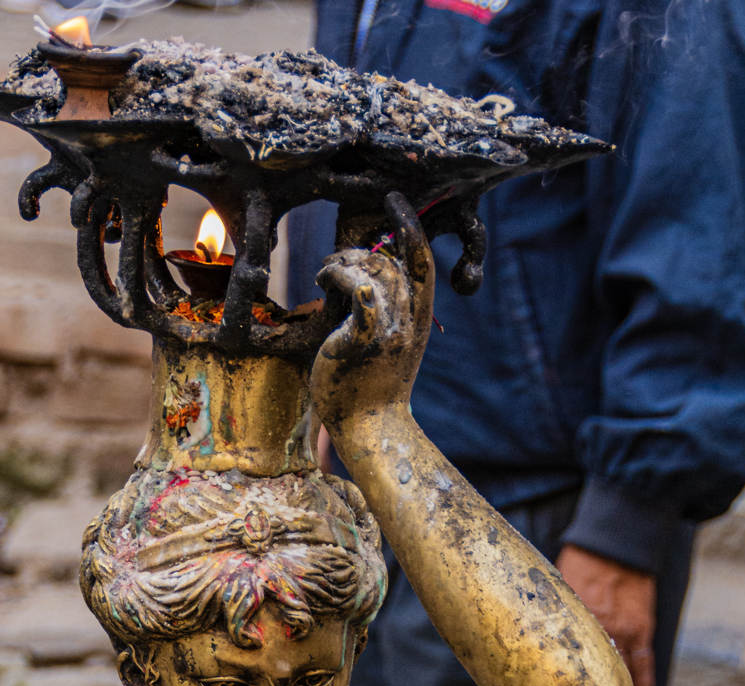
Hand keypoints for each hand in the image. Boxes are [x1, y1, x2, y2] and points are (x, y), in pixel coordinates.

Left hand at [311, 193, 433, 439]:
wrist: (371, 429)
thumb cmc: (371, 387)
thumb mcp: (386, 342)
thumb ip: (381, 309)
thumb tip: (361, 279)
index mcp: (417, 317)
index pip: (421, 259)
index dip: (410, 224)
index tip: (395, 198)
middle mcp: (407, 319)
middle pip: (390, 262)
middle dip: (358, 252)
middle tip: (331, 264)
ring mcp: (387, 331)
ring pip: (372, 272)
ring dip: (341, 264)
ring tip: (323, 276)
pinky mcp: (362, 342)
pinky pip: (361, 301)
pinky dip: (345, 282)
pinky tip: (325, 279)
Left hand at [556, 544, 656, 685]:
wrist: (615, 543)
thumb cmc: (577, 564)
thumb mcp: (553, 591)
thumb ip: (547, 618)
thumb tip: (527, 639)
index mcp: (572, 622)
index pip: (561, 663)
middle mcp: (599, 630)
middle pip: (590, 675)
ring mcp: (623, 631)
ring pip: (619, 675)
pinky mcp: (641, 629)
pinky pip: (644, 664)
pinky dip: (643, 685)